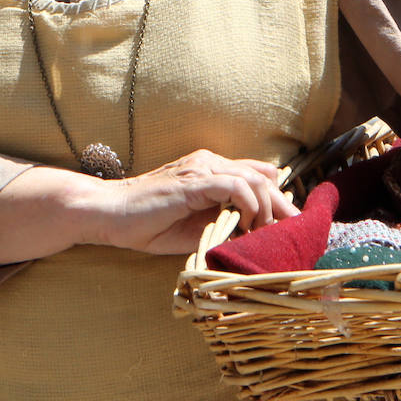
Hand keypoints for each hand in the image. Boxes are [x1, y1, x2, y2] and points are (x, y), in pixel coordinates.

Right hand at [94, 150, 296, 254]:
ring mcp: (201, 169)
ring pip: (253, 179)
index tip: (288, 224)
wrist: (107, 213)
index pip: (257, 175)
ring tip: (267, 234)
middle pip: (263, 176)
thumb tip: (253, 237)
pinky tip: (248, 225)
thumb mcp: (194, 226)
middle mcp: (210, 163)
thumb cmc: (147, 223)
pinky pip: (234, 186)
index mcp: (210, 170)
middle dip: (283, 204)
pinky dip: (248, 205)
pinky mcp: (193, 182)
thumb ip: (222, 223)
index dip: (277, 197)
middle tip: (293, 231)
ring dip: (267, 208)